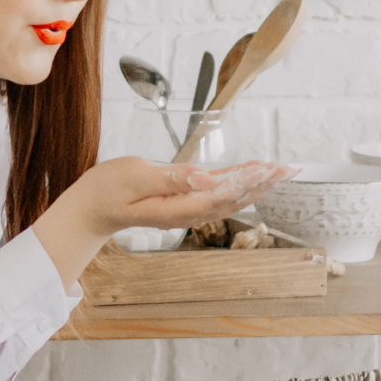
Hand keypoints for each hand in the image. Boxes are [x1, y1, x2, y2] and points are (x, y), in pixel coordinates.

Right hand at [31, 156, 292, 284]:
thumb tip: (204, 178)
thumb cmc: (106, 190)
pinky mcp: (183, 198)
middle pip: (233, 197)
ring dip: (257, 183)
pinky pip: (216, 190)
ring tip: (281, 170)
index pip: (221, 195)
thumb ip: (170, 179)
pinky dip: (238, 180)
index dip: (248, 182)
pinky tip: (252, 173)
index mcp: (176, 207)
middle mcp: (187, 211)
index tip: (270, 170)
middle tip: (290, 169)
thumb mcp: (133, 178)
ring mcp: (186, 207)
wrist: (91, 208)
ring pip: (229, 195)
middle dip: (263, 183)